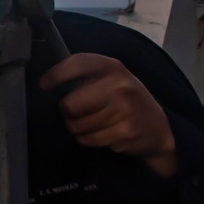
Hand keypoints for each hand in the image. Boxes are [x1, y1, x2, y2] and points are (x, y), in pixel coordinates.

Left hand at [39, 53, 177, 177]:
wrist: (159, 128)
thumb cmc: (126, 100)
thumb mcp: (113, 79)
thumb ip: (87, 77)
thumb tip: (50, 82)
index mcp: (113, 67)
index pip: (78, 63)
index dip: (56, 74)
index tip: (44, 84)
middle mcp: (120, 85)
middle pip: (70, 103)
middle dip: (68, 112)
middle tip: (76, 113)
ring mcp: (124, 109)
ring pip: (77, 125)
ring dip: (78, 128)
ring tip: (92, 124)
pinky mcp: (125, 132)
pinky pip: (88, 139)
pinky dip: (89, 140)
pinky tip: (103, 134)